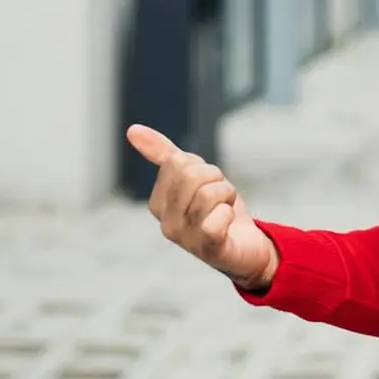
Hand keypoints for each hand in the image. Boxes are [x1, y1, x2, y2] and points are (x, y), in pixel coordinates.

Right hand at [125, 124, 277, 290]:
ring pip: (209, 193)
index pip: (177, 162)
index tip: (208, 186)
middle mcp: (166, 222)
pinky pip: (218, 217)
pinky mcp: (207, 248)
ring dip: (227, 196)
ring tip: (225, 211)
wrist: (246, 246)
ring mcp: (184, 238)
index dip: (203, 168)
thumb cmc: (216, 210)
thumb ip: (164, 154)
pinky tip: (227, 226)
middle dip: (217, 179)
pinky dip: (230, 214)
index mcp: (157, 202)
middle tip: (220, 198)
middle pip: (192, 174)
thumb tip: (131, 129)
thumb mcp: (193, 176)